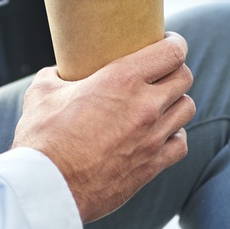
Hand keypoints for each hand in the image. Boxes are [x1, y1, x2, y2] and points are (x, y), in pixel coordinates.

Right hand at [11, 33, 194, 221]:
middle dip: (175, 70)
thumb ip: (56, 76)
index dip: (174, 43)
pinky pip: (181, 143)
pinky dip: (174, 136)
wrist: (48, 187)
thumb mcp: (42, 92)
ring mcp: (152, 138)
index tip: (168, 41)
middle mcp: (145, 106)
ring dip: (175, 102)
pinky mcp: (152, 166)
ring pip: (186, 109)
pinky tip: (159, 134)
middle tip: (160, 71)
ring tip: (160, 102)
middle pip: (184, 77)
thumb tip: (59, 72)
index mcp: (122, 79)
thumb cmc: (42, 138)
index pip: (172, 51)